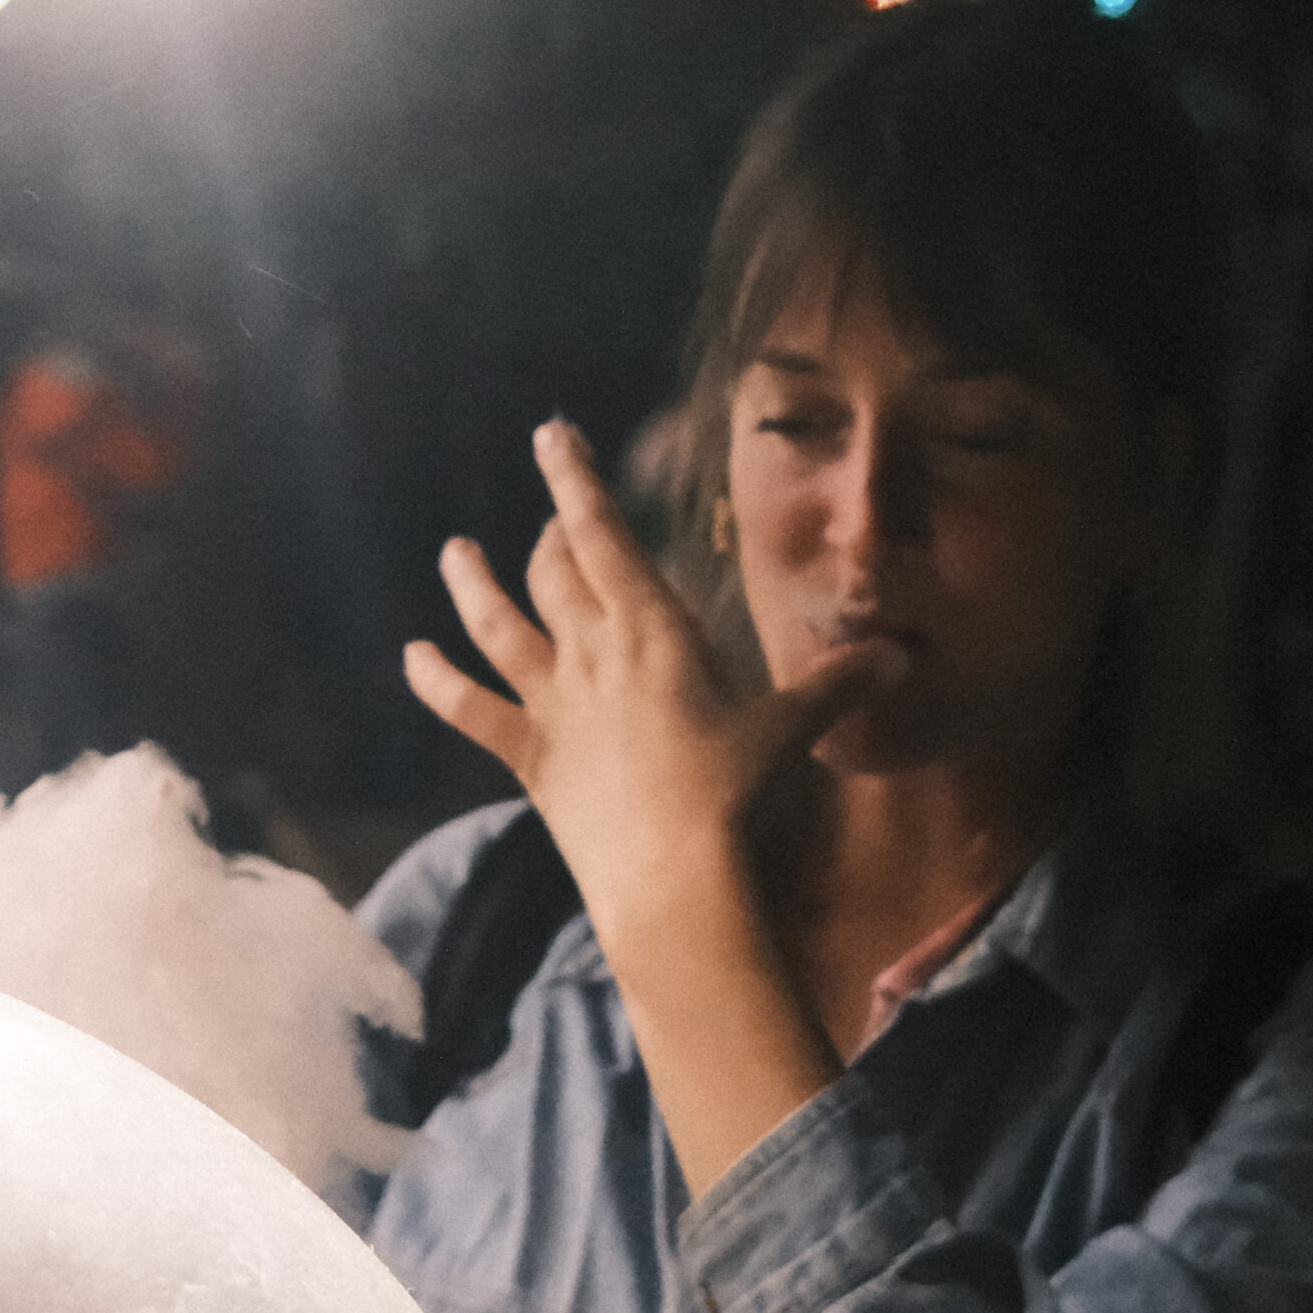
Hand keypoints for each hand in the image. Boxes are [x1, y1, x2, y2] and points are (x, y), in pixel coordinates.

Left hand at [403, 419, 901, 944]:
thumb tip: (900, 658)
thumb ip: (837, 686)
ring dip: (473, 586)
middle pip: (556, 573)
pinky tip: (412, 659)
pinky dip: (438, 684)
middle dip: (552, 536)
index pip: (606, 535)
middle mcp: (594, 652)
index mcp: (654, 628)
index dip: (576, 480)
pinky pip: (473, 711)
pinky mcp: (530, 758)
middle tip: (551, 520)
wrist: (674, 878)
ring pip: (500, 626)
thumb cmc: (737, 794)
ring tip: (454, 552)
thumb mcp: (792, 732)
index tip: (552, 434)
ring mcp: (554, 704)